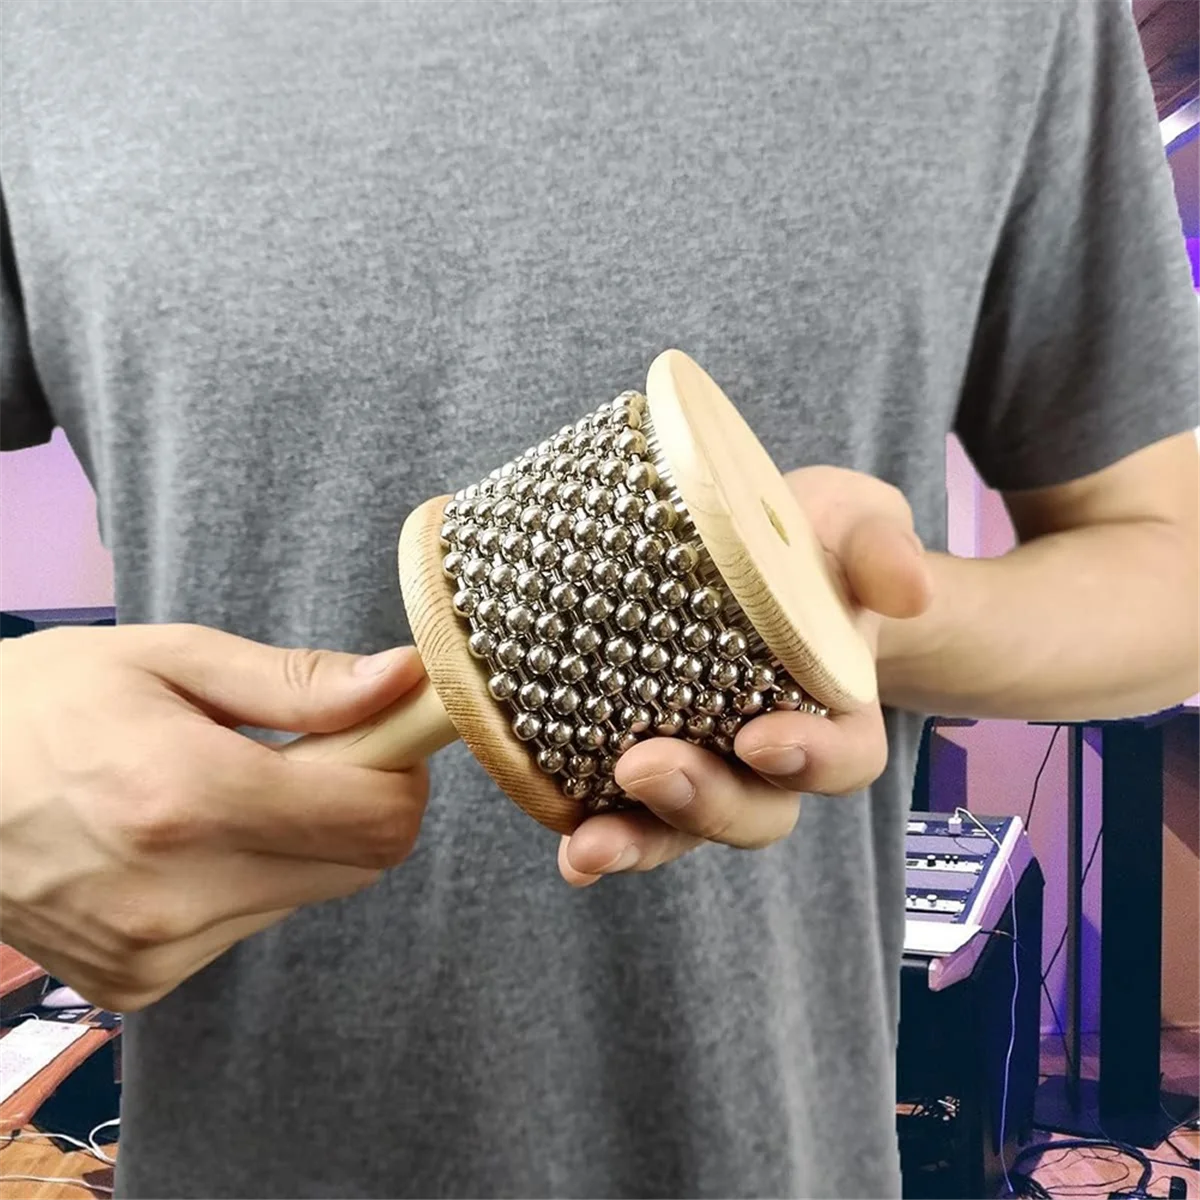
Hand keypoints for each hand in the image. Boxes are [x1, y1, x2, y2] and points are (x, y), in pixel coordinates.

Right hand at [0, 624, 428, 1010]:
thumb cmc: (47, 699)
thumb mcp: (173, 657)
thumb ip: (297, 683)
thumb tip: (405, 682)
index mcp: (187, 797)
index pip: (375, 819)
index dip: (400, 770)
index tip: (381, 732)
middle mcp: (174, 892)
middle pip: (359, 863)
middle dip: (356, 801)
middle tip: (300, 751)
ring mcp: (153, 951)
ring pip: (309, 893)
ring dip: (299, 840)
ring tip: (223, 789)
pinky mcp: (138, 982)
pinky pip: (249, 924)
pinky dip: (248, 877)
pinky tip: (185, 837)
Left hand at [558, 466, 932, 884]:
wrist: (750, 548)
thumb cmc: (810, 538)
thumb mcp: (856, 521)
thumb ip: (881, 546)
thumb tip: (905, 589)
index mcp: (838, 708)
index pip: (844, 756)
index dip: (809, 759)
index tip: (761, 737)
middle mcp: (772, 754)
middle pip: (756, 810)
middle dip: (704, 803)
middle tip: (645, 768)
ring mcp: (708, 764)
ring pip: (684, 827)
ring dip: (640, 839)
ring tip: (589, 846)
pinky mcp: (644, 759)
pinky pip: (625, 811)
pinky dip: (596, 834)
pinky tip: (567, 848)